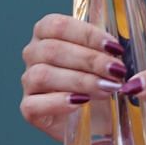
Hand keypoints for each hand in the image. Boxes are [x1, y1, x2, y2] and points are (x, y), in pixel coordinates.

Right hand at [19, 13, 127, 139]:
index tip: (114, 48)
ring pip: (42, 75)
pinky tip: (82, 103)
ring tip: (107, 89)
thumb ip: (109, 43)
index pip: (57, 25)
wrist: (100, 120)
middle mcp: (33, 54)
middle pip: (52, 50)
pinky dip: (59, 102)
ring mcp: (28, 82)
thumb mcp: (109, 58)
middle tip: (117, 71)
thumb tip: (114, 28)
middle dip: (89, 60)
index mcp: (47, 33)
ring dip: (79, 81)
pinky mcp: (29, 109)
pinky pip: (34, 104)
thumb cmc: (102, 82)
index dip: (86, 34)